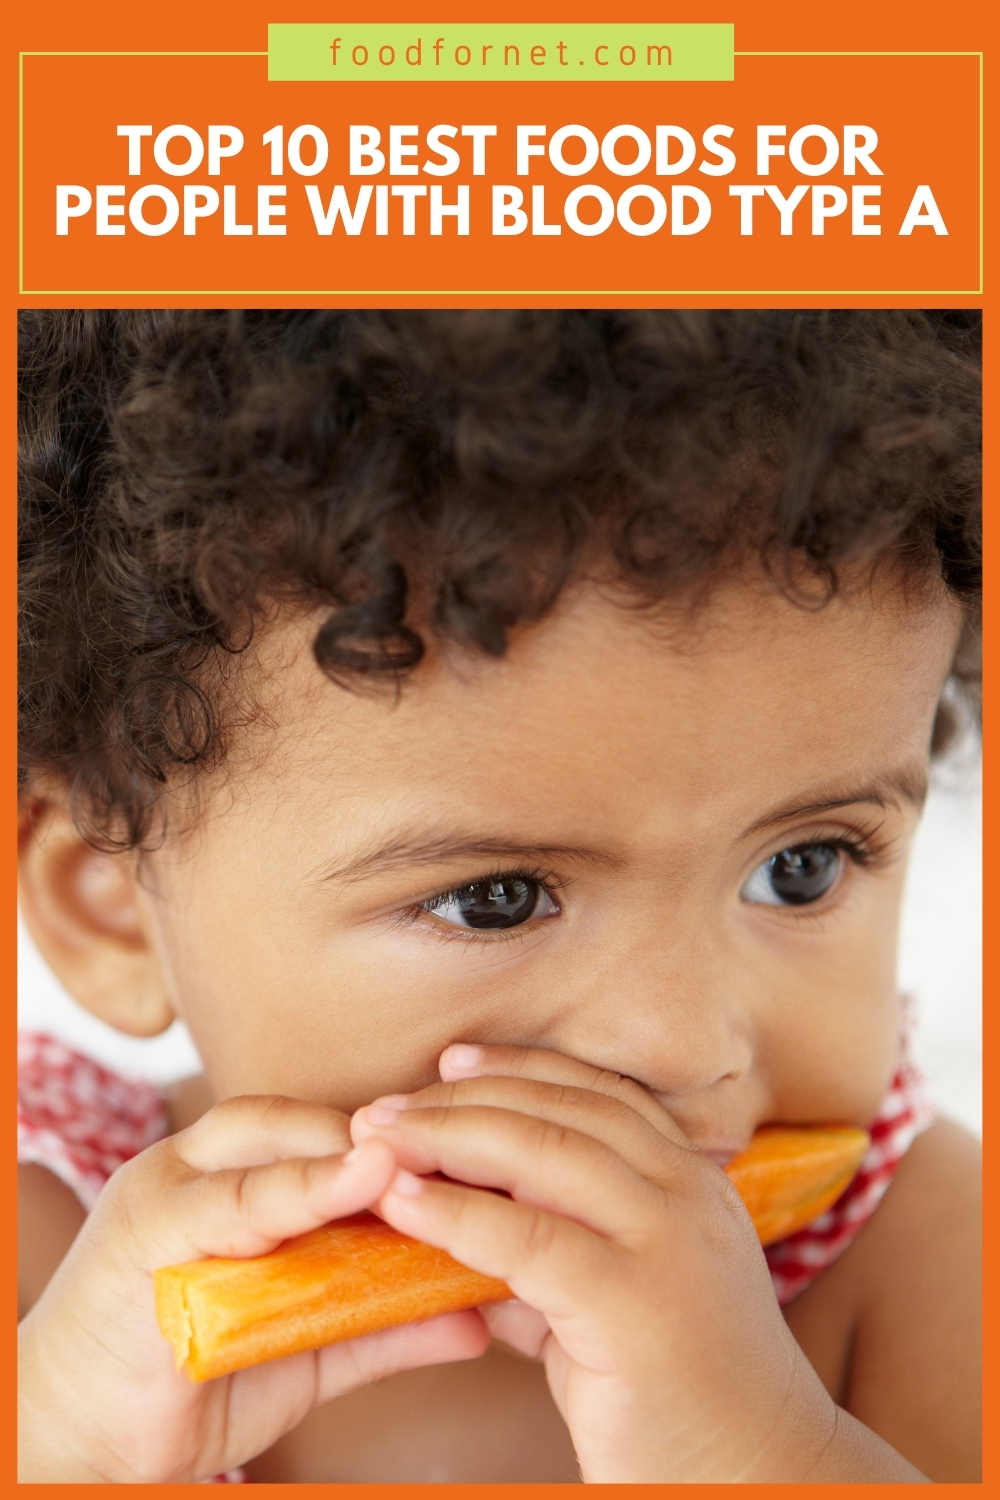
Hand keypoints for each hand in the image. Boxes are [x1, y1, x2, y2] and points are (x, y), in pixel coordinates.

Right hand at [18, 1095, 488, 1481]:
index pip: (325, 1129)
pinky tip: (360, 1182)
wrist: (80, 1441)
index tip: (477, 1149)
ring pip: (265, 1147)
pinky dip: (295, 1190)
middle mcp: (200, 1168)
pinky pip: (229, 1200)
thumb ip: (382, 1324)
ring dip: (342, 1154)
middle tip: (460, 1148)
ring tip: (410, 1158)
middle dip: (379, 1133)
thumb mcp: (304, 1350)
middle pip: (299, 1121)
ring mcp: (166, 1189)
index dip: (397, 1135)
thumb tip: (477, 1318)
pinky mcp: (143, 1230)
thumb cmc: (191, 1382)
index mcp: (236, 1180)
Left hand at [351, 1044, 922, 1482]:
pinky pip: (530, 1241)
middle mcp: (688, 1194)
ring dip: (449, 1136)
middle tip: (386, 1105)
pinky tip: (405, 1204)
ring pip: (546, 1153)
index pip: (596, 1093)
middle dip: (465, 1098)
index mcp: (693, 1181)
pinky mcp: (635, 1307)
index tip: (449, 1064)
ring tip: (377, 1138)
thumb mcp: (616, 1303)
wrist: (763, 1482)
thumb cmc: (682, 1403)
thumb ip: (551, 1259)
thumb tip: (462, 1229)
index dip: (517, 1070)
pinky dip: (457, 1214)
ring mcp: (668, 1244)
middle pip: (563, 1110)